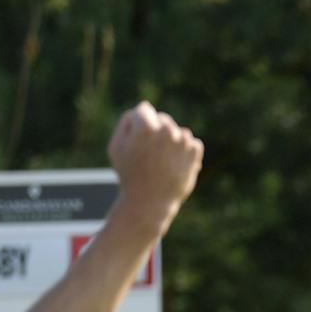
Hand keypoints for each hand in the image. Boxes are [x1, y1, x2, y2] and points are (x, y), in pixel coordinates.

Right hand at [106, 101, 203, 222]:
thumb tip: (140, 110)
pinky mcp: (194, 151)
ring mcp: (182, 140)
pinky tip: (174, 165)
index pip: (144, 109)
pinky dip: (184, 152)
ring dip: (171, 142)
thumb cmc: (129, 174)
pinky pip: (190, 142)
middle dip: (156, 132)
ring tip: (162, 162)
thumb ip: (126, 123)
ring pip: (177, 131)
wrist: (150, 202)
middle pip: (162, 119)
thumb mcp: (116, 147)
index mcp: (145, 126)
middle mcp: (166, 130)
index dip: (138, 125)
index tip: (138, 141)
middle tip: (150, 155)